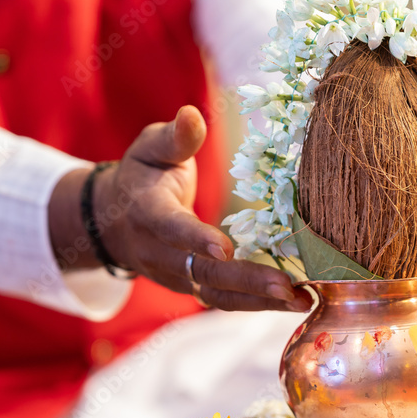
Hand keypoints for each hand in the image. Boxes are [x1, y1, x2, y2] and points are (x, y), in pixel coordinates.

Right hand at [95, 106, 311, 311]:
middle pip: (201, 272)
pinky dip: (258, 303)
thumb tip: (191, 114)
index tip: (224, 248)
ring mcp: (175, 276)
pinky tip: (295, 300)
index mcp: (147, 212)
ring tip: (302, 301)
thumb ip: (175, 137)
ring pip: (216, 294)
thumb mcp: (151, 148)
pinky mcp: (192, 287)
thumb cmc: (142, 175)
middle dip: (244, 281)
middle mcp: (158, 252)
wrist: (114, 220)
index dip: (194, 238)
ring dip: (259, 301)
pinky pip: (224, 299)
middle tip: (286, 286)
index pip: (170, 228)